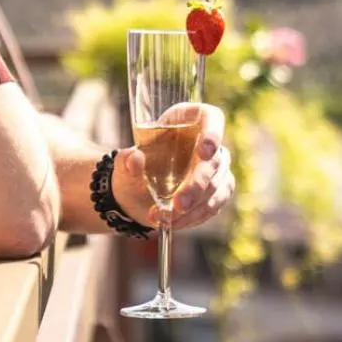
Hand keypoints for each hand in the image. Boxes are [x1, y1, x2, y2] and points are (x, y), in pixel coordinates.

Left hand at [113, 102, 234, 231]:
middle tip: (179, 204)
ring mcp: (217, 168)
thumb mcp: (124, 164)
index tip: (204, 153)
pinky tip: (174, 223)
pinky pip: (214, 205)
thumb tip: (134, 159)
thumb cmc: (134, 169)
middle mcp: (208, 142)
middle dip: (197, 185)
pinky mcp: (218, 191)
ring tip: (166, 219)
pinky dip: (194, 217)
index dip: (213, 134)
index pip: (213, 119)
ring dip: (194, 207)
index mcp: (189, 121)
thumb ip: (126, 160)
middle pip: (216, 161)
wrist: (136, 194)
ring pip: (217, 187)